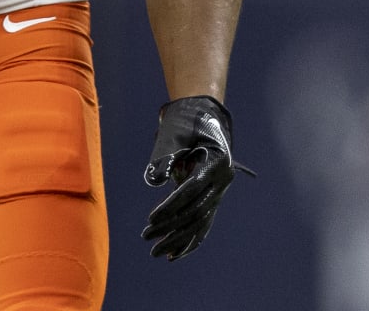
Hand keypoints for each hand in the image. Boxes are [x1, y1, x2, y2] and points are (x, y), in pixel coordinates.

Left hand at [141, 95, 253, 260]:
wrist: (201, 114)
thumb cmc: (185, 122)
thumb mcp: (173, 134)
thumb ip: (165, 155)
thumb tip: (154, 180)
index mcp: (217, 161)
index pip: (193, 190)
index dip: (172, 205)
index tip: (152, 218)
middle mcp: (223, 179)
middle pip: (196, 210)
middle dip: (171, 226)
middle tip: (146, 237)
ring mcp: (220, 190)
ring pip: (200, 221)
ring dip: (178, 239)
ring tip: (156, 252)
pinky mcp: (212, 196)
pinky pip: (203, 222)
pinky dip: (190, 239)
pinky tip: (174, 254)